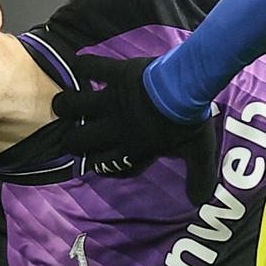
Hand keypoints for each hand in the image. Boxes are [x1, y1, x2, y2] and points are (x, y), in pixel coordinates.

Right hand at [50, 51, 202, 173]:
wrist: (186, 87)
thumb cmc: (190, 121)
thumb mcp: (198, 152)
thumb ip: (198, 177)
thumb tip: (200, 201)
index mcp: (132, 147)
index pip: (103, 163)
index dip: (96, 163)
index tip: (93, 159)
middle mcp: (114, 127)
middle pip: (78, 139)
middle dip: (71, 139)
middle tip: (73, 134)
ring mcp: (110, 99)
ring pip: (71, 105)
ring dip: (66, 105)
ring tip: (65, 105)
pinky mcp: (114, 74)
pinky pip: (88, 67)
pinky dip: (79, 64)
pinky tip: (74, 65)